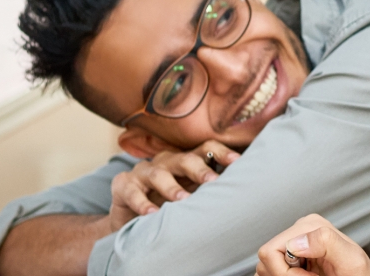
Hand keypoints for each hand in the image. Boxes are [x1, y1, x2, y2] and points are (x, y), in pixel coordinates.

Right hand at [107, 141, 239, 224]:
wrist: (129, 221)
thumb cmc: (167, 205)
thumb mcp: (190, 197)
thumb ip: (209, 190)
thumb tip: (246, 191)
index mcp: (186, 162)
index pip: (206, 149)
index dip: (222, 152)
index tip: (238, 161)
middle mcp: (166, 162)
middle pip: (184, 158)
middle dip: (199, 169)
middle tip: (213, 181)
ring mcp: (143, 172)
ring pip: (158, 173)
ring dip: (171, 187)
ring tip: (183, 199)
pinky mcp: (123, 185)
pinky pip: (133, 192)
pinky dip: (142, 203)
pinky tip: (151, 214)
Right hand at [255, 214, 369, 275]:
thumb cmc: (359, 273)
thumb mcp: (350, 259)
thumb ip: (326, 242)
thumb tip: (296, 241)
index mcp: (310, 225)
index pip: (270, 251)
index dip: (285, 272)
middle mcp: (298, 230)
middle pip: (265, 260)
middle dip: (284, 275)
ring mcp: (292, 243)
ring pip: (265, 267)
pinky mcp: (290, 257)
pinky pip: (270, 271)